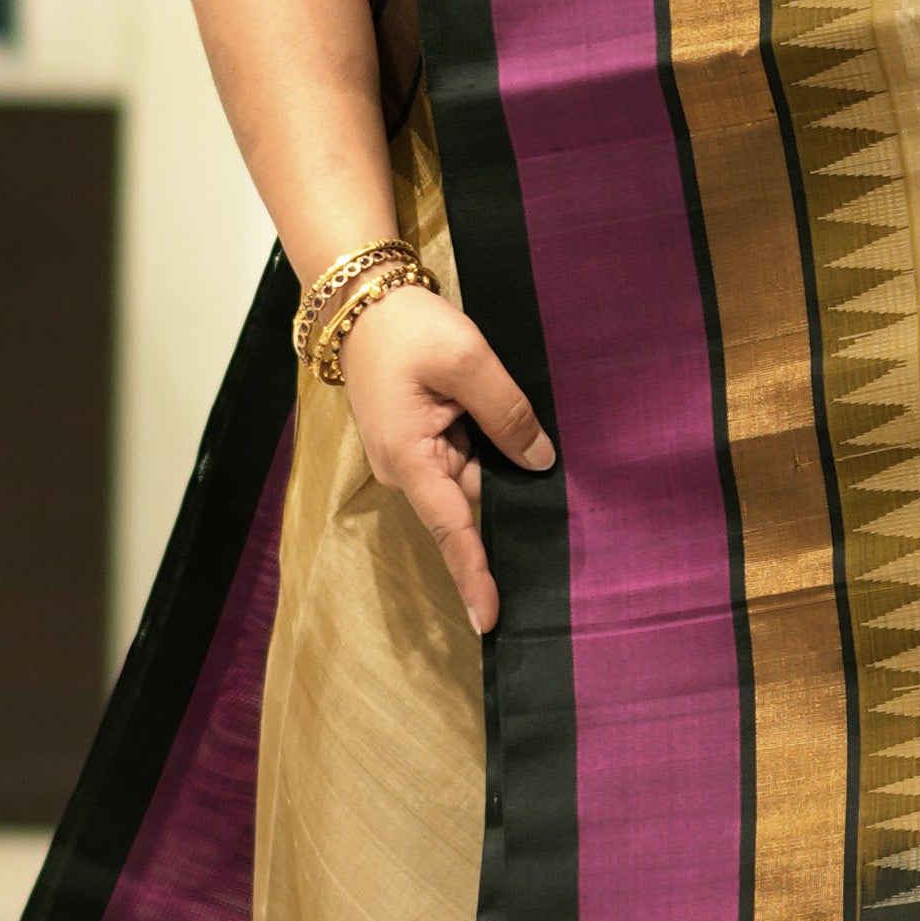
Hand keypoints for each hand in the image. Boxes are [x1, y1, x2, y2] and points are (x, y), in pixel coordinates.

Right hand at [337, 280, 553, 635]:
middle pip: (467, 508)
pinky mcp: (421, 439)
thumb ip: (508, 414)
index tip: (489, 621)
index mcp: (410, 458)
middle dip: (505, 519)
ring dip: (501, 477)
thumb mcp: (468, 362)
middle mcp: (408, 468)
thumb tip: (540, 460)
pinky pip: (465, 461)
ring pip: (471, 482)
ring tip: (544, 476)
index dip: (473, 575)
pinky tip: (521, 453)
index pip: (451, 529)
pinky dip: (491, 457)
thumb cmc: (407, 328)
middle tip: (557, 536)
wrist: (363, 299)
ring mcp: (413, 456)